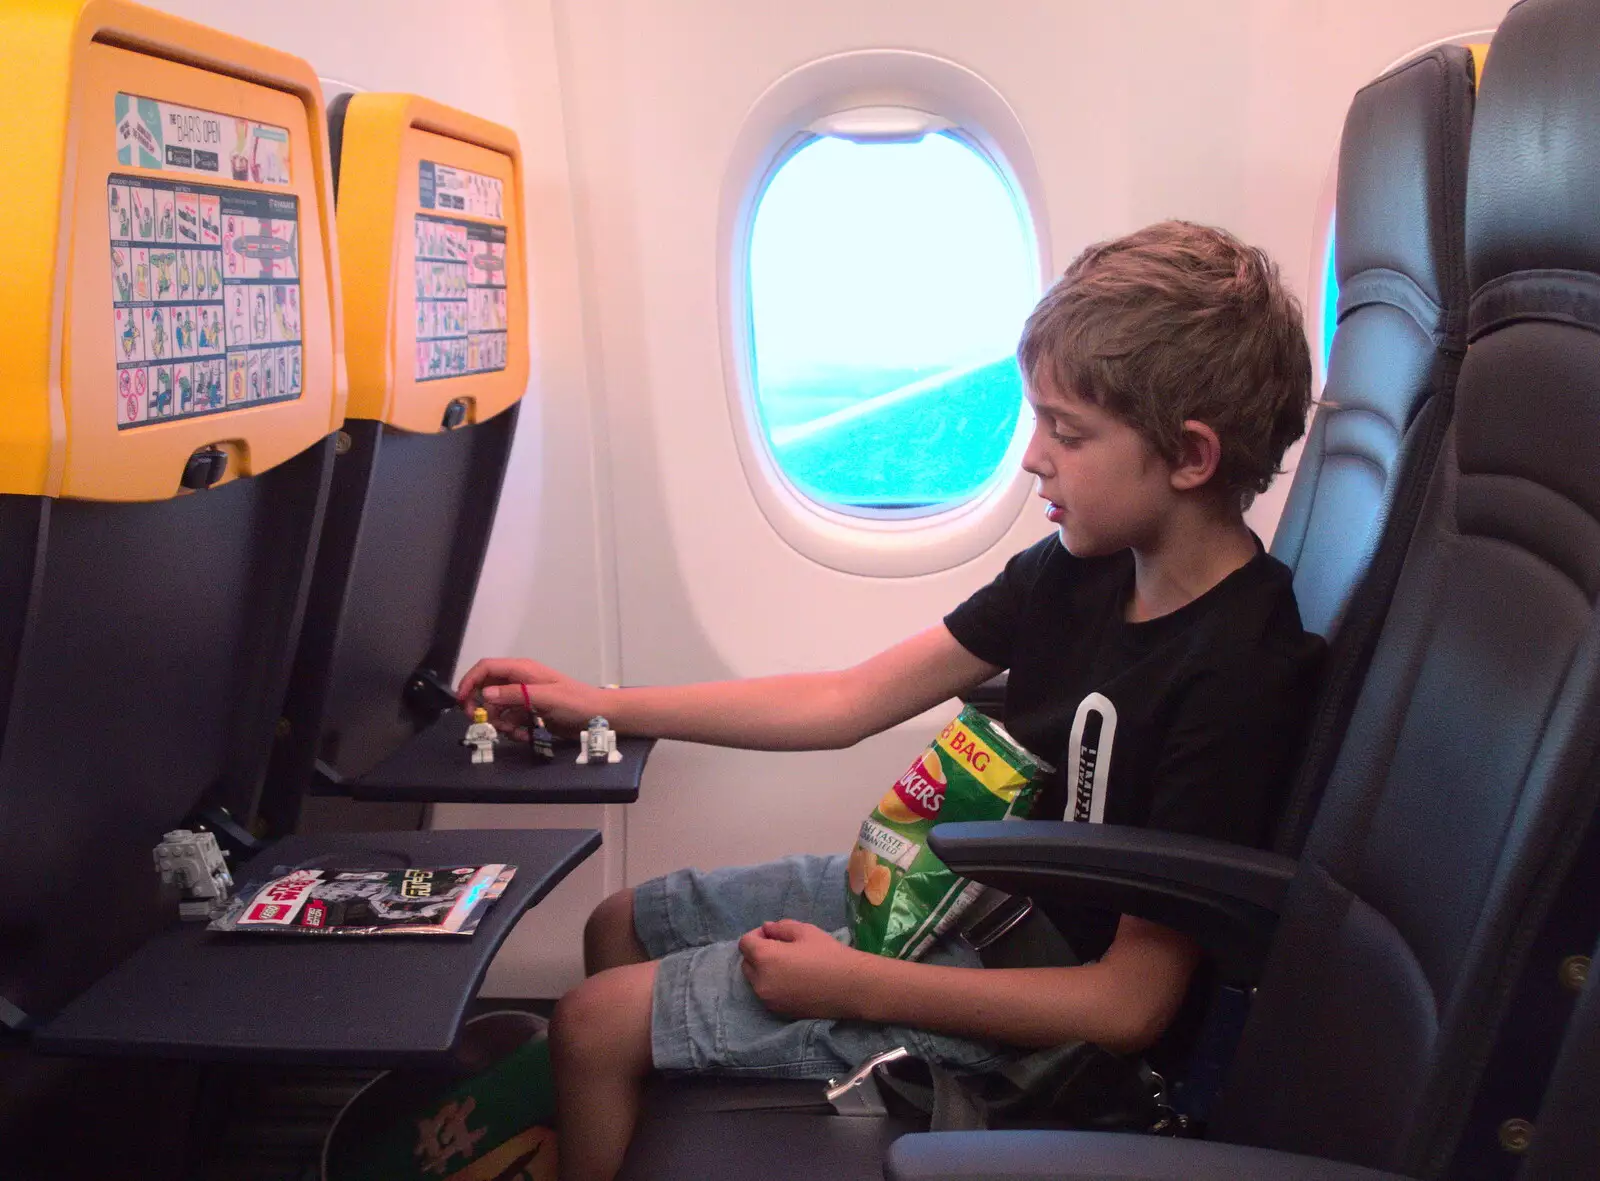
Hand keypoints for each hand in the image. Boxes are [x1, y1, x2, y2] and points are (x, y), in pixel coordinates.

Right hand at [454, 657, 595, 738]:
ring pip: (496, 708)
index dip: (469, 681)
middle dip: (481, 706)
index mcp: (522, 670)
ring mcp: (524, 697)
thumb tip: (486, 694)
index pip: (486, 668)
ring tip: (513, 731)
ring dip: (499, 722)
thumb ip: (515, 694)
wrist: (597, 716)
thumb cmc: (575, 701)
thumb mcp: (545, 697)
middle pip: (486, 689)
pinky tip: (524, 735)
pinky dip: (511, 729)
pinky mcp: (529, 712)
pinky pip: (509, 720)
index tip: (461, 702)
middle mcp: (519, 681)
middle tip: (481, 722)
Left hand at [737, 920, 871, 1019]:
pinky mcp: (778, 1011)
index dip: (756, 935)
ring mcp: (768, 1000)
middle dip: (757, 953)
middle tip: (780, 948)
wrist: (852, 987)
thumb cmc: (829, 954)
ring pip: (755, 980)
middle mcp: (761, 982)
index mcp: (765, 958)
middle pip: (746, 963)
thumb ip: (780, 927)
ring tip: (787, 965)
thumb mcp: (805, 931)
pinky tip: (793, 981)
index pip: (745, 943)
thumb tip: (766, 929)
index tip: (772, 934)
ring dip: (763, 970)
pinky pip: (766, 994)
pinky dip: (772, 985)